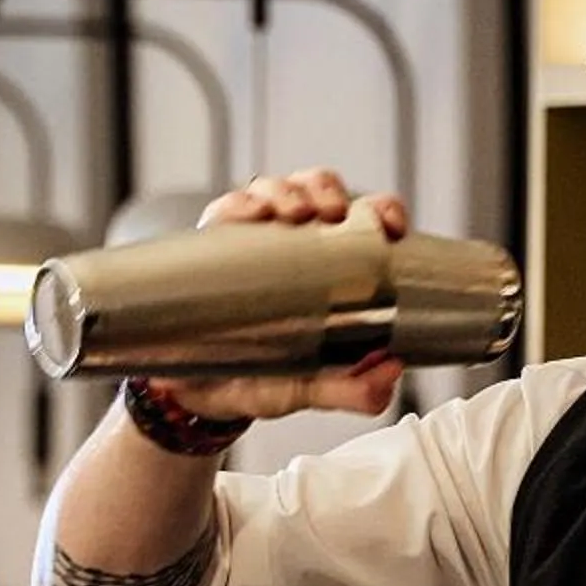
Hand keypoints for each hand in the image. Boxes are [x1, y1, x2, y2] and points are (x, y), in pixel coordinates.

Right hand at [180, 166, 409, 421]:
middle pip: (318, 190)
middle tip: (332, 213)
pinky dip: (239, 204)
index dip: (382, 210)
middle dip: (328, 190)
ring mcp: (251, 239)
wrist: (194, 396)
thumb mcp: (307, 389)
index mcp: (328, 267)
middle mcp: (292, 243)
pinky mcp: (210, 243)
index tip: (391, 225)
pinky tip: (249, 215)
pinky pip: (224, 209)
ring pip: (274, 189)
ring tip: (293, 214)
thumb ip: (352, 387)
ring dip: (287, 191)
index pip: (364, 220)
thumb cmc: (257, 380)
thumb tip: (391, 370)